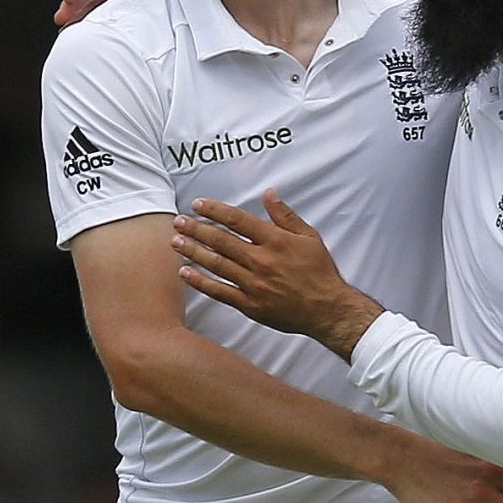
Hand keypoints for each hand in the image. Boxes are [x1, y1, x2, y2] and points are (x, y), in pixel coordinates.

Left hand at [172, 191, 380, 358]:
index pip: (238, 220)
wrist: (327, 309)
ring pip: (216, 264)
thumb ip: (286, 215)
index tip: (198, 204)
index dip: (214, 210)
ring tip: (176, 242)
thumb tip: (269, 194)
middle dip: (196, 229)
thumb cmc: (319, 271)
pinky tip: (186, 272)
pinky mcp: (249, 304)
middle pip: (221, 240)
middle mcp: (261, 260)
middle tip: (178, 221)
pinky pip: (219, 291)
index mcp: (275, 241)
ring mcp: (253, 284)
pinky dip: (200, 281)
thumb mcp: (308, 237)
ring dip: (193, 251)